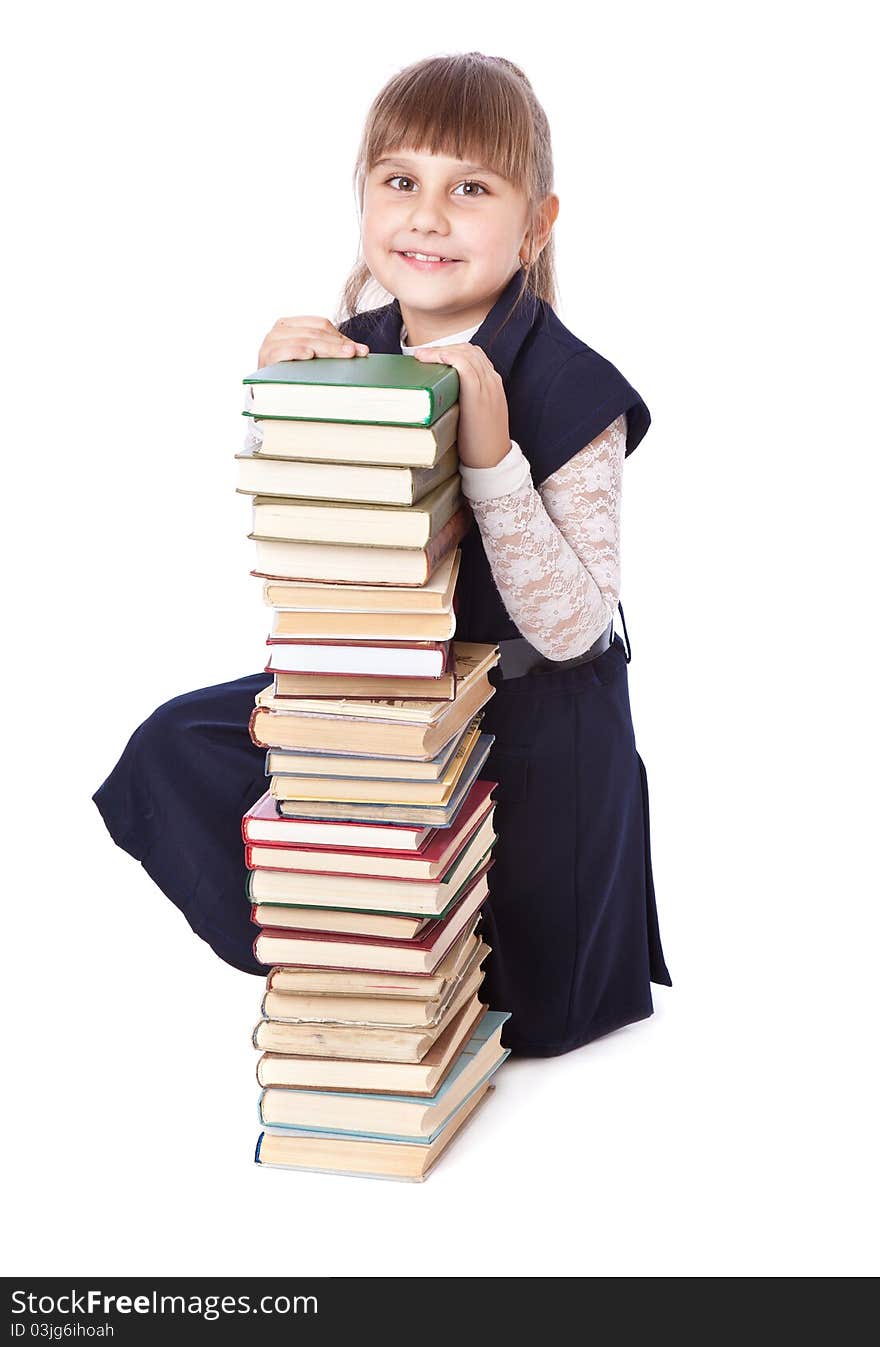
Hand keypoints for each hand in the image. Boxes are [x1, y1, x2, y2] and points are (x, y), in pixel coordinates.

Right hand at [257, 317, 368, 367]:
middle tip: (355, 354)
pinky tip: (310, 355)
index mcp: (290, 324)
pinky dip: (297, 351)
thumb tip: (362, 350)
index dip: (341, 336)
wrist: (264, 392)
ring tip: (344, 355)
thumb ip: (330, 349)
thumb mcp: (310, 357)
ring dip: (326, 348)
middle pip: (315, 333)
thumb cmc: (290, 373)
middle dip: (337, 344)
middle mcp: (279, 330)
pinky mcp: (265, 357)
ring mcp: (270, 342)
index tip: (360, 350)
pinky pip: (283, 351)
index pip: (320, 324)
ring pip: (304, 341)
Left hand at [411, 343, 510, 467]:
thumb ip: (464, 400)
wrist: (493, 461)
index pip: (474, 356)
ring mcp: (487, 386)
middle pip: (468, 350)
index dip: (452, 351)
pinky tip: (432, 359)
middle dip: (444, 347)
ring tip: (421, 356)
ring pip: (465, 353)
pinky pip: (464, 365)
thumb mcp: (475, 416)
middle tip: (423, 354)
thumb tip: (438, 393)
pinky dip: (448, 357)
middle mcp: (492, 381)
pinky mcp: (479, 395)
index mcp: (493, 384)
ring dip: (440, 350)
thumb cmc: (479, 444)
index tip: (433, 356)